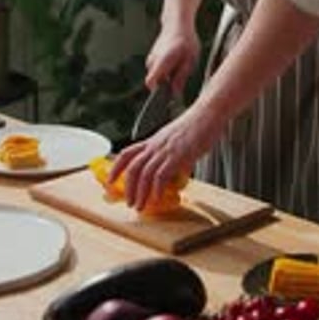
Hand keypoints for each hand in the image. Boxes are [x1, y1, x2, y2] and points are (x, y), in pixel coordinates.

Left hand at [108, 101, 222, 210]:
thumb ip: (172, 157)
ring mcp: (166, 150)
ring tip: (140, 205)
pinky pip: (161, 175)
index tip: (110, 180)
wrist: (208, 114)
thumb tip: (175, 176)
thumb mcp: (177, 140)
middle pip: (133, 167)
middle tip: (129, 202)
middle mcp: (156, 145)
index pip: (127, 153)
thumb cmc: (196, 126)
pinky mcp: (178, 155)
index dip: (116, 167)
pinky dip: (157, 189)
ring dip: (140, 192)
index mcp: (153, 141)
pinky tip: (157, 197)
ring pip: (144, 173)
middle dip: (128, 187)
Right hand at [145, 23, 199, 92]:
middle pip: (155, 81)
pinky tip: (176, 61)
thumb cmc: (186, 41)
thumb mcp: (190, 61)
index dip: (157, 92)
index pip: (150, 82)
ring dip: (167, 75)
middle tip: (181, 76)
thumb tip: (175, 93)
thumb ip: (181, 77)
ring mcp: (151, 58)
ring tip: (180, 65)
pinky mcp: (153, 56)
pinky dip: (166, 68)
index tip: (167, 94)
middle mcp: (153, 61)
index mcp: (161, 62)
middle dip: (166, 83)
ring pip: (157, 75)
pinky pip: (158, 68)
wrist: (178, 23)